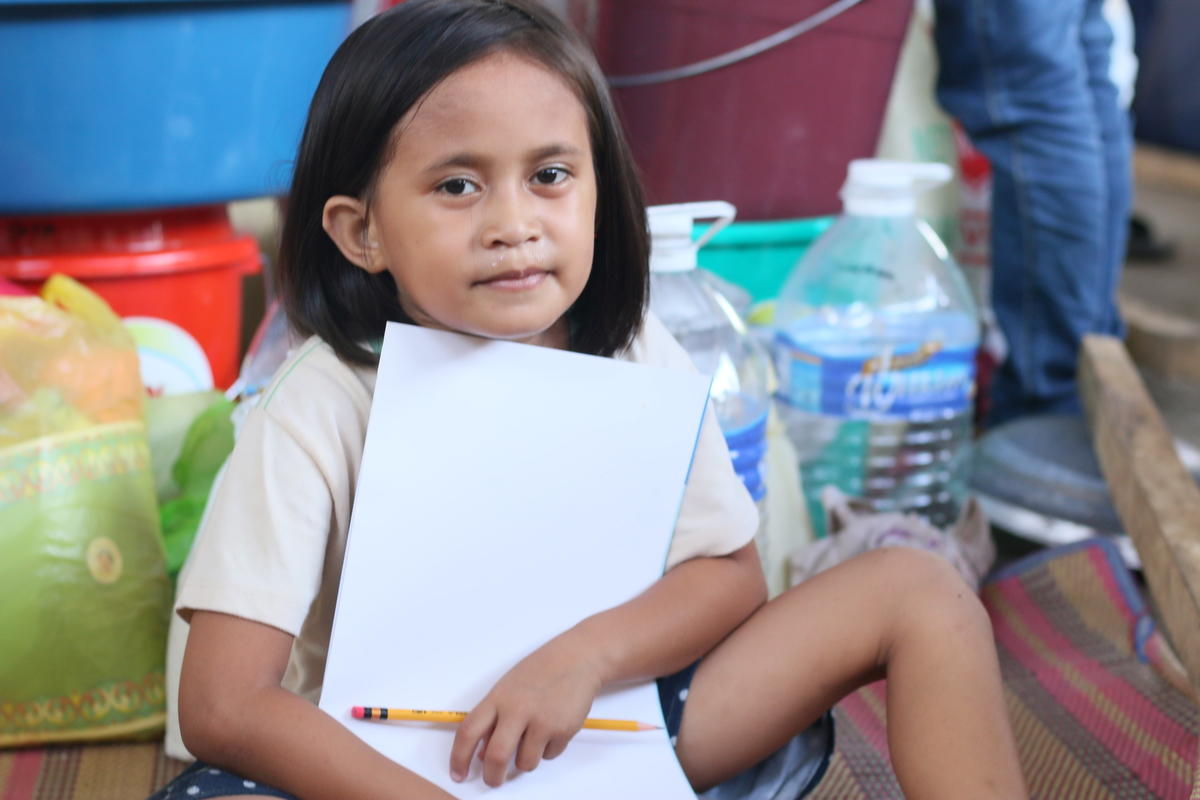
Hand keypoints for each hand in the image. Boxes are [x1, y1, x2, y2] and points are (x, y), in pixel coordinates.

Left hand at [449, 632, 604, 786]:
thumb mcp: (508, 688)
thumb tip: (483, 754)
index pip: (468, 732)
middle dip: (493, 777)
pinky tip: (553, 727)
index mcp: (498, 698)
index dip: (459, 758)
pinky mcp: (563, 730)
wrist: (577, 658)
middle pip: (496, 757)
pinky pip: (549, 756)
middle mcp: (518, 710)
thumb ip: (494, 719)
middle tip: (494, 780)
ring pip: (526, 763)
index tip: (458, 773)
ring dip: (526, 760)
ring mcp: (542, 721)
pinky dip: (548, 749)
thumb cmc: (540, 671)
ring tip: (533, 738)